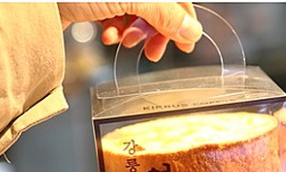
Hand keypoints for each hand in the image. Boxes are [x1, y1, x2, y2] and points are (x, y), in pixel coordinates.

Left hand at [58, 2, 202, 60]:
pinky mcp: (94, 2)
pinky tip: (107, 35)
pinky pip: (114, 19)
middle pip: (157, 7)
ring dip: (133, 33)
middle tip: (152, 52)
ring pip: (135, 16)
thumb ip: (164, 14)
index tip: (185, 45)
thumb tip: (191, 31)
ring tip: (123, 41)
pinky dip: (114, 30)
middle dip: (155, 31)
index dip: (183, 21)